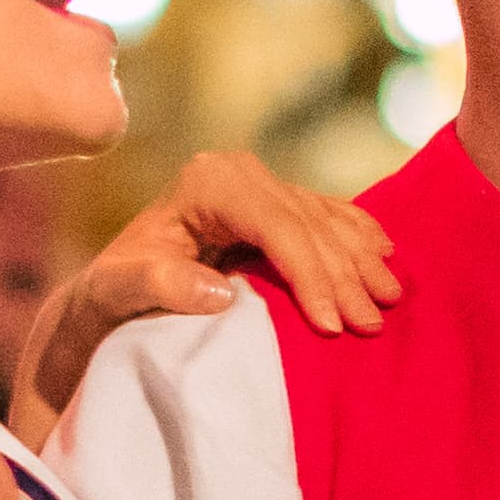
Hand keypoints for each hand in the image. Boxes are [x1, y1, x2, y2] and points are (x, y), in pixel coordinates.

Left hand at [25, 150, 401, 420]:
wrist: (108, 294)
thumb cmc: (109, 297)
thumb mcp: (116, 292)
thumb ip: (159, 285)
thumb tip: (220, 293)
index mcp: (208, 182)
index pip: (277, 226)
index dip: (310, 275)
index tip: (332, 326)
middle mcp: (237, 172)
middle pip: (308, 224)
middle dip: (344, 276)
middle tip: (371, 326)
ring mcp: (259, 184)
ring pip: (327, 220)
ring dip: (361, 261)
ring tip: (390, 302)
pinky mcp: (273, 202)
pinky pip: (329, 214)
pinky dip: (359, 236)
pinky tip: (386, 255)